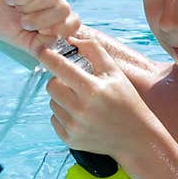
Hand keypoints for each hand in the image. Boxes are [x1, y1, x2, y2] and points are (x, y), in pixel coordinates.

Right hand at [0, 0, 80, 57]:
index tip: (39, 34)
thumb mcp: (17, 38)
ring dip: (31, 9)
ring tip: (15, 8)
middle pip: (65, 11)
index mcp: (52, 17)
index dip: (59, 31)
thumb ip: (37, 46)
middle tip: (24, 22)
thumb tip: (54, 54)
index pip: (72, 24)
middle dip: (44, 22)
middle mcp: (51, 0)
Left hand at [37, 34, 157, 160]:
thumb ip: (93, 50)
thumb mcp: (115, 73)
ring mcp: (74, 127)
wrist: (135, 137)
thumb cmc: (126, 101)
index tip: (41, 49)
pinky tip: (82, 117)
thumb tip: (70, 39)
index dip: (47, 56)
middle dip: (59, 80)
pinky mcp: (70, 140)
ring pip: (52, 103)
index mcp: (92, 90)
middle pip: (51, 86)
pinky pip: (55, 119)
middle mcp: (81, 110)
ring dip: (62, 99)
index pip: (59, 67)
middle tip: (74, 83)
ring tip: (83, 103)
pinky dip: (64, 115)